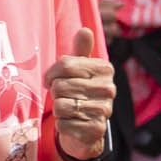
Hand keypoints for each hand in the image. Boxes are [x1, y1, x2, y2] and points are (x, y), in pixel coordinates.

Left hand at [47, 26, 114, 159]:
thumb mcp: (79, 69)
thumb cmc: (79, 92)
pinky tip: (72, 123)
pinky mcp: (96, 130)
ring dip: (58, 110)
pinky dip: (62, 125)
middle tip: (64, 97)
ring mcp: (104, 110)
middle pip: (60, 86)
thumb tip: (84, 30)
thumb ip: (81, 51)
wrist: (88, 128)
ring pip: (60, 106)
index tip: (52, 80)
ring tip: (69, 109)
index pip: (65, 64)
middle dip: (56, 94)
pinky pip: (63, 124)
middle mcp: (108, 88)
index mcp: (104, 68)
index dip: (51, 74)